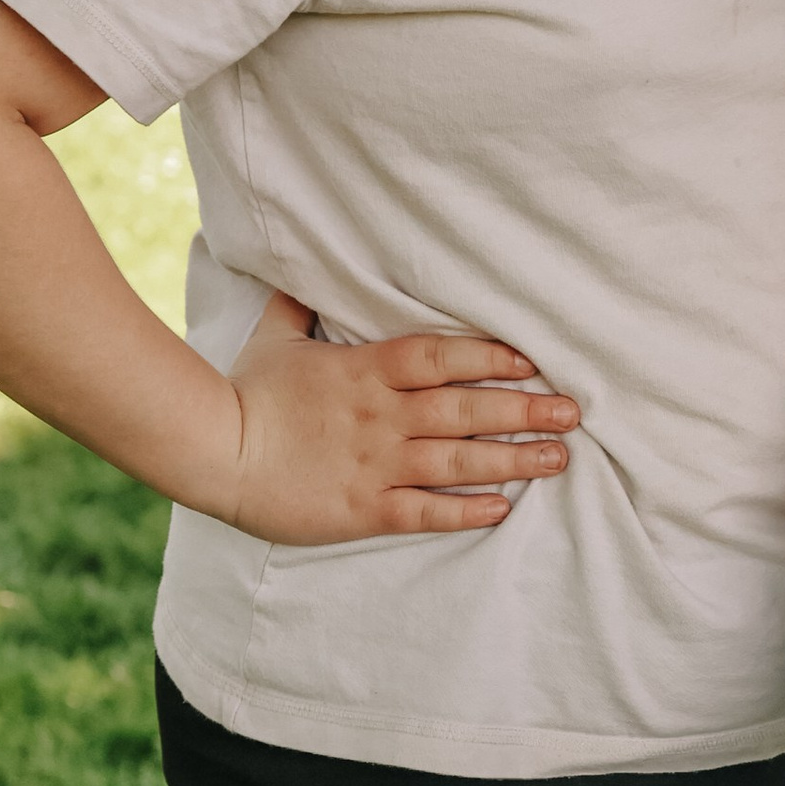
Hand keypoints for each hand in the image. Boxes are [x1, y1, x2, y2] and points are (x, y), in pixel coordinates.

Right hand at [209, 292, 576, 544]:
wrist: (212, 451)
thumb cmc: (245, 393)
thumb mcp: (275, 338)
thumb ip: (300, 307)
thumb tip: (307, 274)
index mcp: (365, 370)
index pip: (441, 356)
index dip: (489, 357)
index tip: (530, 362)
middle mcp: (381, 416)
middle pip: (465, 408)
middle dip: (524, 410)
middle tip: (572, 412)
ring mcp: (375, 463)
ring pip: (457, 460)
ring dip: (512, 459)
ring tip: (558, 458)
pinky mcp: (363, 508)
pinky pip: (424, 510)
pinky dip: (465, 510)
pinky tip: (502, 508)